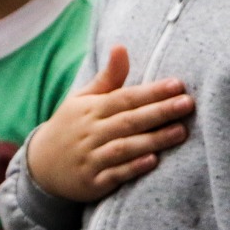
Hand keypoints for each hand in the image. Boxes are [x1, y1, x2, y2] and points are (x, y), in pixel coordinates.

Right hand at [26, 45, 192, 202]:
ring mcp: (90, 159)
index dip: (151, 92)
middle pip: (129, 121)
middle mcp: (90, 132)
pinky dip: (133, 168)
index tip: (178, 85)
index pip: (125, 98)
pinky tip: (154, 161)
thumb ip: (108, 78)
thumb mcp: (82, 99)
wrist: (41, 166)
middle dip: (160, 112)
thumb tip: (121, 46)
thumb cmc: (71, 126)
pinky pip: (115, 175)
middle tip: (188, 103)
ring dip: (154, 140)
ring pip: (125, 148)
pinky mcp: (92, 183)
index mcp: (90, 109)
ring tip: (181, 131)